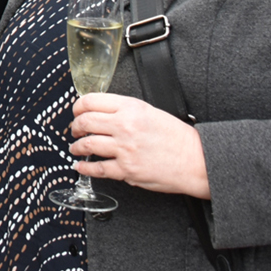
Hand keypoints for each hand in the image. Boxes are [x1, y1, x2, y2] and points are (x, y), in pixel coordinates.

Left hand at [69, 93, 210, 198]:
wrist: (197, 160)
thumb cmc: (178, 137)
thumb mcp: (151, 111)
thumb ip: (125, 110)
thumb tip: (102, 112)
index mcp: (130, 108)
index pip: (91, 101)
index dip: (78, 107)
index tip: (76, 112)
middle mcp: (124, 126)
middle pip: (85, 121)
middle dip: (75, 127)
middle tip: (74, 130)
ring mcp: (124, 148)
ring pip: (87, 144)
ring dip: (76, 147)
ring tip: (75, 148)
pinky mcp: (127, 170)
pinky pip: (98, 168)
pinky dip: (85, 167)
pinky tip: (82, 166)